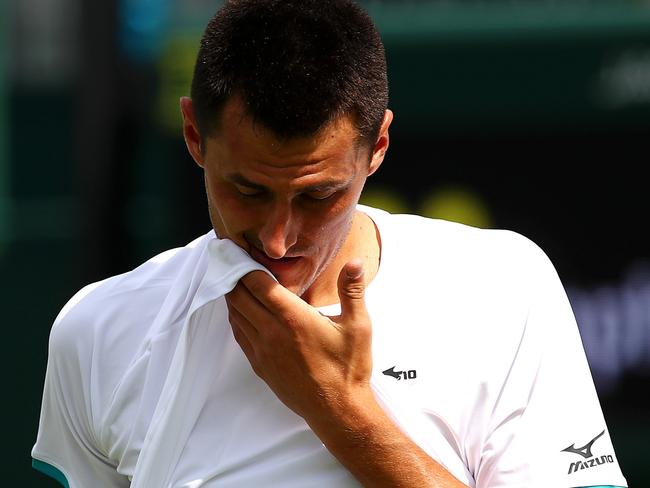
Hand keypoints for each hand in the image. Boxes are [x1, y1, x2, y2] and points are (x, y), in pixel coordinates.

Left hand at [225, 260, 372, 420]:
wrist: (337, 409)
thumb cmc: (348, 367)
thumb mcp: (357, 326)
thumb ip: (352, 290)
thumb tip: (356, 262)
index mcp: (293, 318)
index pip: (257, 283)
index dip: (243, 264)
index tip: (237, 249)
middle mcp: (271, 332)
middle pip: (239, 296)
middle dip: (233, 275)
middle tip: (230, 259)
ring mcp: (262, 350)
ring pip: (235, 315)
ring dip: (232, 295)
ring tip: (233, 279)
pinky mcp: (259, 365)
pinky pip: (239, 334)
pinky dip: (236, 317)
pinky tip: (241, 310)